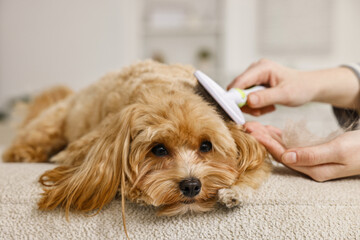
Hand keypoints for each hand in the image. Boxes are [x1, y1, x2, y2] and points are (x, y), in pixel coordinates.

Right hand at [228, 59, 359, 115]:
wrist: (308, 87)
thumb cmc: (300, 88)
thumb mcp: (285, 95)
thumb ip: (265, 98)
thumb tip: (248, 101)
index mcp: (262, 67)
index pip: (240, 81)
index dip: (234, 96)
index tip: (234, 110)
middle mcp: (255, 69)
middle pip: (238, 89)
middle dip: (246, 103)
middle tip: (259, 112)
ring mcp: (254, 76)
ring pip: (242, 95)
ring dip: (252, 106)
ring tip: (268, 109)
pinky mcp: (255, 84)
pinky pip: (247, 97)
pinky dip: (255, 105)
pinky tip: (268, 106)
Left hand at [245, 121, 359, 181]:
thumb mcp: (338, 150)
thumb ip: (312, 155)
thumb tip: (287, 157)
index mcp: (313, 169)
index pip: (283, 156)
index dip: (266, 143)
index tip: (253, 132)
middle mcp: (308, 166)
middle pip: (279, 152)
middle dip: (262, 139)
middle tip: (247, 126)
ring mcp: (310, 159)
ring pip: (283, 147)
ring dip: (268, 136)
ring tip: (254, 126)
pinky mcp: (313, 151)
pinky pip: (292, 144)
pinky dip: (280, 136)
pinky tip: (270, 129)